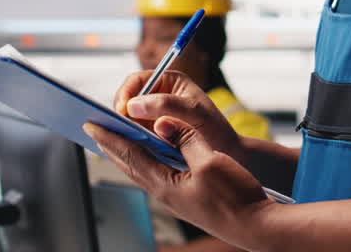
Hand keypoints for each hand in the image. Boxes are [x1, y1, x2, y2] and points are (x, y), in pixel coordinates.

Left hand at [86, 70, 273, 247]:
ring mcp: (176, 198)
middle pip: (130, 165)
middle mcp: (165, 192)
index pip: (130, 154)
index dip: (110, 137)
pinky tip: (151, 156)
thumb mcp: (210, 161)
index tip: (91, 124)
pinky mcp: (188, 199)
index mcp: (165, 183)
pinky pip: (159, 175)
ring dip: (127, 154)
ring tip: (115, 141)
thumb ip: (185, 139)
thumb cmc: (237, 198)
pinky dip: (147, 161)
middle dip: (112, 146)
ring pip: (143, 171)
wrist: (259, 228)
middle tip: (95, 130)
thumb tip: (164, 121)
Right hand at [114, 70, 245, 162]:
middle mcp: (160, 95)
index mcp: (170, 82)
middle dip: (121, 112)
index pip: (136, 81)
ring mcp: (156, 115)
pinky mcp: (154, 133)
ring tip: (120, 138)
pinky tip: (129, 147)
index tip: (122, 110)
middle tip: (117, 127)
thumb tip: (133, 105)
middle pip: (128, 98)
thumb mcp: (194, 113)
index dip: (126, 94)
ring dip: (124, 126)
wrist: (230, 156)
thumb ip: (165, 105)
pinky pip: (135, 133)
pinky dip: (130, 138)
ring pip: (129, 117)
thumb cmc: (216, 131)